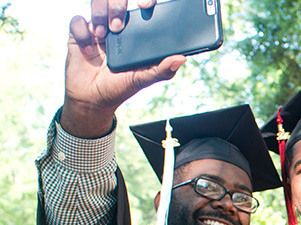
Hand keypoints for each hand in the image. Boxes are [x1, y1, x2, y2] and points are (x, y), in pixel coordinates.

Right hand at [62, 0, 185, 137]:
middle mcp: (117, 24)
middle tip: (118, 26)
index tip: (146, 5)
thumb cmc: (121, 86)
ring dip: (99, 15)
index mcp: (136, 30)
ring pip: (97, 4)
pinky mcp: (79, 34)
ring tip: (103, 35)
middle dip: (117, 6)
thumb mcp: (144, 79)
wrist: (93, 99)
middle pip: (117, 0)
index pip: (142, 5)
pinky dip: (82, 32)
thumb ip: (162, 69)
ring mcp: (97, 28)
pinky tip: (88, 49)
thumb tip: (181, 58)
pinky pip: (77, 21)